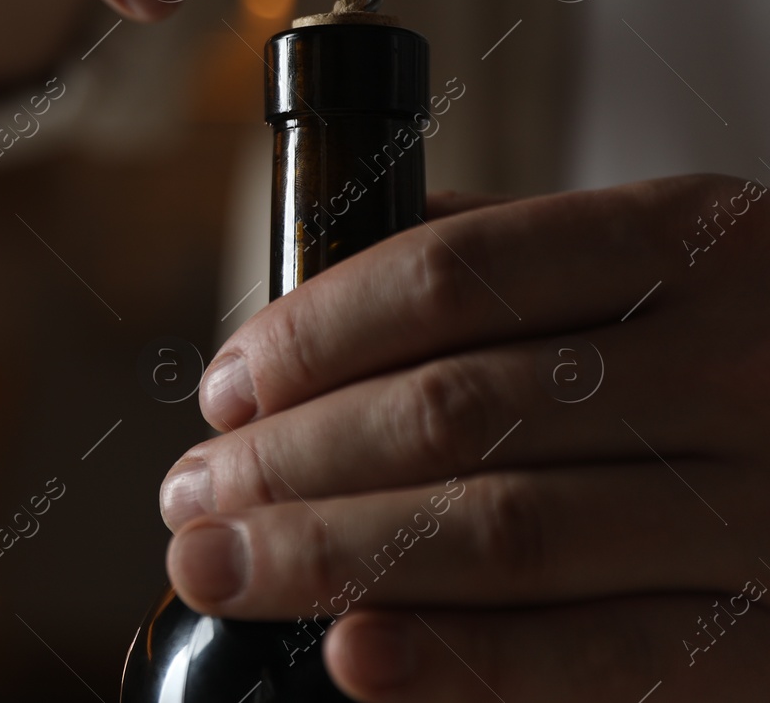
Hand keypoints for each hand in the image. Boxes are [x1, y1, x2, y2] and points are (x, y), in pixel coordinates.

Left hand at [160, 174, 769, 699]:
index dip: (309, 336)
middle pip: (453, 410)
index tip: (224, 389)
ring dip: (330, 555)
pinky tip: (354, 658)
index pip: (452, 276)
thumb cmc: (765, 344)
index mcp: (694, 241)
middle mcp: (739, 363)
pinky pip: (603, 658)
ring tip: (220, 566)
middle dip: (289, 461)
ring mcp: (768, 506)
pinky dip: (463, 665)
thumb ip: (514, 256)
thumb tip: (325, 279)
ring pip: (504, 532)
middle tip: (189, 496)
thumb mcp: (671, 258)